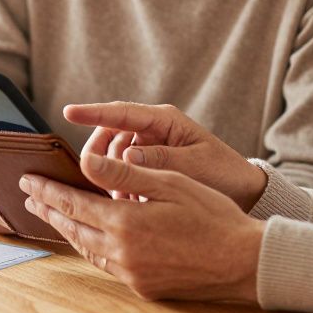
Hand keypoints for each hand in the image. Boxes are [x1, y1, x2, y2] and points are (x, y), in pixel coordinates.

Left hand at [20, 153, 264, 302]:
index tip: (29, 179)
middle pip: (73, 228)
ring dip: (67, 230)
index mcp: (125, 222)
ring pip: (87, 249)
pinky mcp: (143, 287)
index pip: (73, 203)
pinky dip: (92, 249)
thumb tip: (85, 162)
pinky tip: (90, 240)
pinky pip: (107, 265)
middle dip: (50, 209)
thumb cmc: (212, 215)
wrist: (243, 262)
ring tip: (53, 216)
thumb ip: (124, 173)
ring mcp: (131, 273)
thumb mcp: (169, 183)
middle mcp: (122, 252)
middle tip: (30, 196)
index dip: (48, 190)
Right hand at [67, 102, 267, 210]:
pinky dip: (121, 184)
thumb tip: (126, 155)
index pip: (122, 112)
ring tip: (120, 196)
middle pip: (110, 133)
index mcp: (164, 119)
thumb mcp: (194, 165)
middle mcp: (153, 128)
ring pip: (113, 155)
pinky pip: (124, 170)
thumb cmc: (223, 173)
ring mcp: (149, 145)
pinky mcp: (149, 164)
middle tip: (93, 175)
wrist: (243, 191)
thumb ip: (161, 159)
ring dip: (111, 173)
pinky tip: (127, 201)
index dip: (93, 112)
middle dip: (99, 154)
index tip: (69, 112)